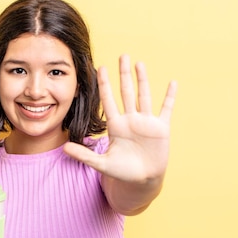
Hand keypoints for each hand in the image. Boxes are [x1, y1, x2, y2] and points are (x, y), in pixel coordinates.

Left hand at [64, 54, 176, 182]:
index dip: (105, 85)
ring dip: (142, 80)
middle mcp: (130, 120)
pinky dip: (170, 97)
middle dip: (123, 75)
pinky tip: (173, 83)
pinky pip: (166, 109)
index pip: (108, 100)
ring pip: (144, 96)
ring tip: (139, 63)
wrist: (142, 180)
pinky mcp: (161, 128)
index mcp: (116, 126)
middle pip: (126, 92)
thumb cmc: (122, 172)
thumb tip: (64, 148)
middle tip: (122, 56)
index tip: (100, 68)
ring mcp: (146, 122)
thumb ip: (84, 155)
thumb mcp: (101, 164)